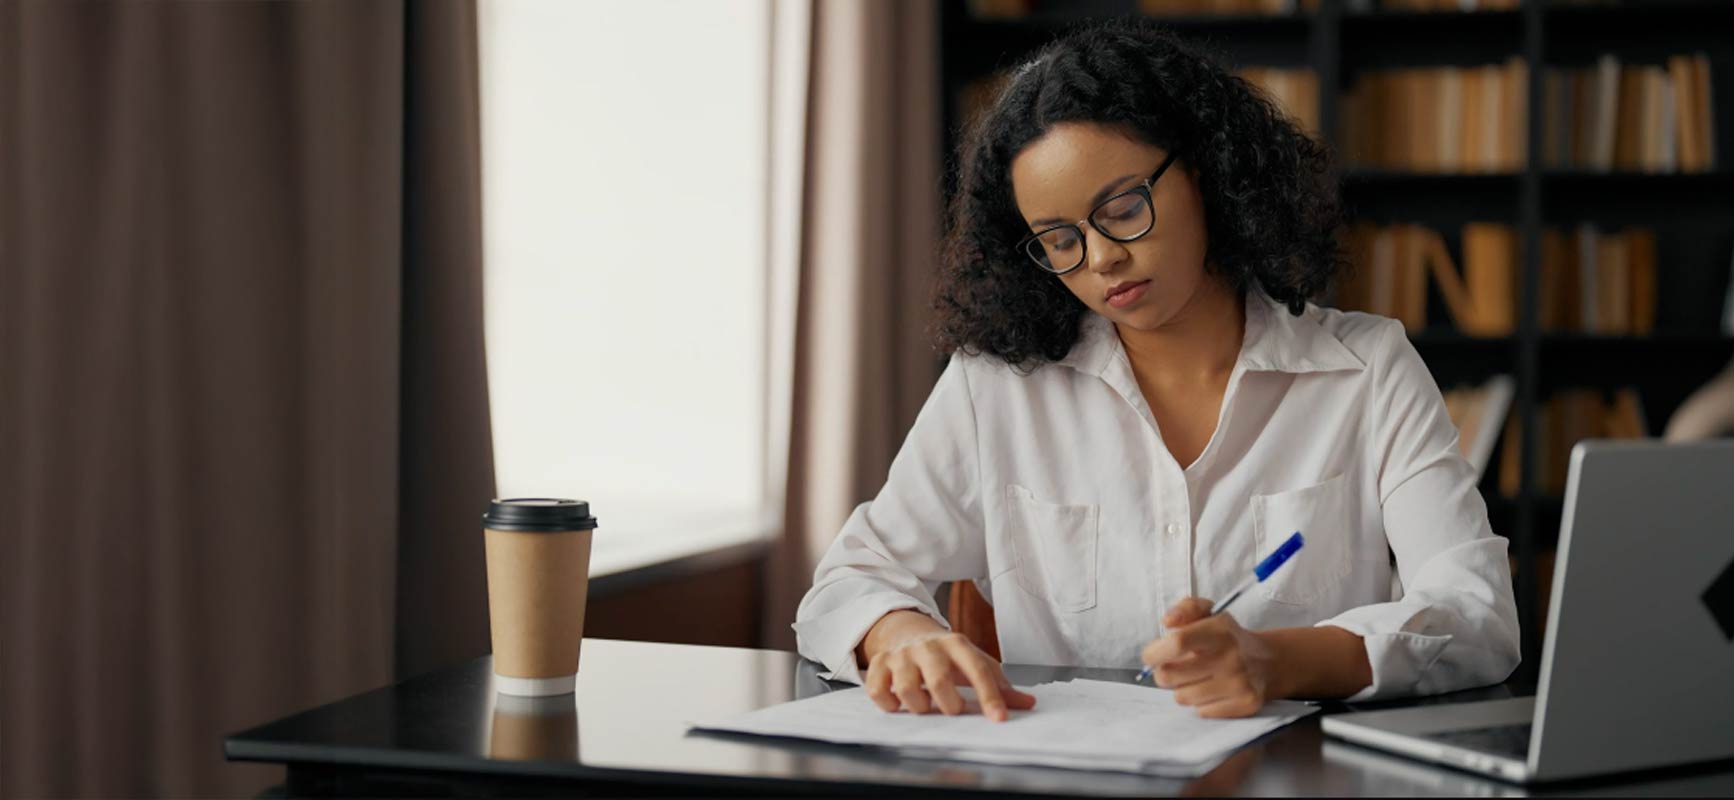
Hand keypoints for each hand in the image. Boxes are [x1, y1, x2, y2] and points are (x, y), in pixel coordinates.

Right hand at [861, 613, 1036, 721]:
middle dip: (949, 704)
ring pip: (907, 688)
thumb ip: (999, 684)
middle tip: (952, 709)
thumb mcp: (973, 660)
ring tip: (925, 705)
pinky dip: (888, 704)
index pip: (977, 669)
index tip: (999, 719)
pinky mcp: (879, 663)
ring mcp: (901, 655)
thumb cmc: (946, 653)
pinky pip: (878, 690)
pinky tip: (899, 703)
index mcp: (957, 644)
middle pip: (938, 680)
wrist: (906, 629)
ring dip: (919, 707)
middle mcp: (928, 647)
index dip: (989, 696)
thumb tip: (1029, 704)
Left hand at [1139, 597, 1278, 717]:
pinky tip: (1212, 690)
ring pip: (1182, 697)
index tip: (1151, 656)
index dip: (1155, 652)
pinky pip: (1201, 712)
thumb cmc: (1226, 636)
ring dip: (1183, 688)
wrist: (1266, 661)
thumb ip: (1184, 609)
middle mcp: (1231, 657)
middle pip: (1170, 675)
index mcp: (1219, 630)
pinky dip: (1201, 703)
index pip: (1178, 643)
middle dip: (1164, 672)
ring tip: (1197, 678)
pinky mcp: (1246, 704)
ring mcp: (1240, 683)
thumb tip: (1167, 623)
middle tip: (1174, 667)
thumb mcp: (1208, 612)